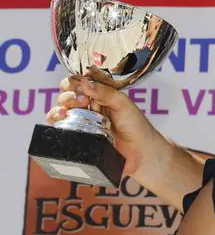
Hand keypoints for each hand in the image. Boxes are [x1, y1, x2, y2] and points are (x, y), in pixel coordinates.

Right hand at [48, 76, 162, 179]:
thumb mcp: (123, 104)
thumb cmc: (136, 127)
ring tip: (66, 111)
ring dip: (59, 107)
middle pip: (68, 95)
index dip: (75, 82)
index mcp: (100, 95)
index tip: (76, 83)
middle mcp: (89, 107)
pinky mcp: (78, 135)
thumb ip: (106, 92)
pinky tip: (61, 118)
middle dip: (68, 95)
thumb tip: (85, 82)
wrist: (139, 152)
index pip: (80, 83)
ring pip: (61, 110)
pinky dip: (55, 120)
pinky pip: (60, 126)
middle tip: (80, 100)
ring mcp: (82, 121)